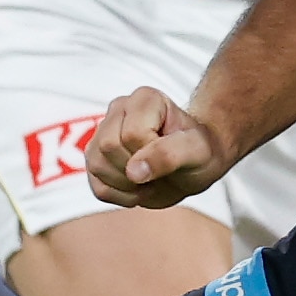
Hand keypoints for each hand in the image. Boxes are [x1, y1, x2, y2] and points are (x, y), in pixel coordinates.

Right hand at [88, 85, 225, 206]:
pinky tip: (139, 187)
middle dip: (137, 170)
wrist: (193, 165)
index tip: (172, 156)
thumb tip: (134, 171)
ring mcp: (103, 132)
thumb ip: (168, 155)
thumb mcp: (197, 152)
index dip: (152, 155)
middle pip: (109, 146)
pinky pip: (97, 186)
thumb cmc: (199, 151)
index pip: (132, 134)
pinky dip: (120, 196)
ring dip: (128, 185)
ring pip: (97, 165)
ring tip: (151, 178)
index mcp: (145, 99)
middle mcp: (119, 109)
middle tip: (160, 171)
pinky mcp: (96, 157)